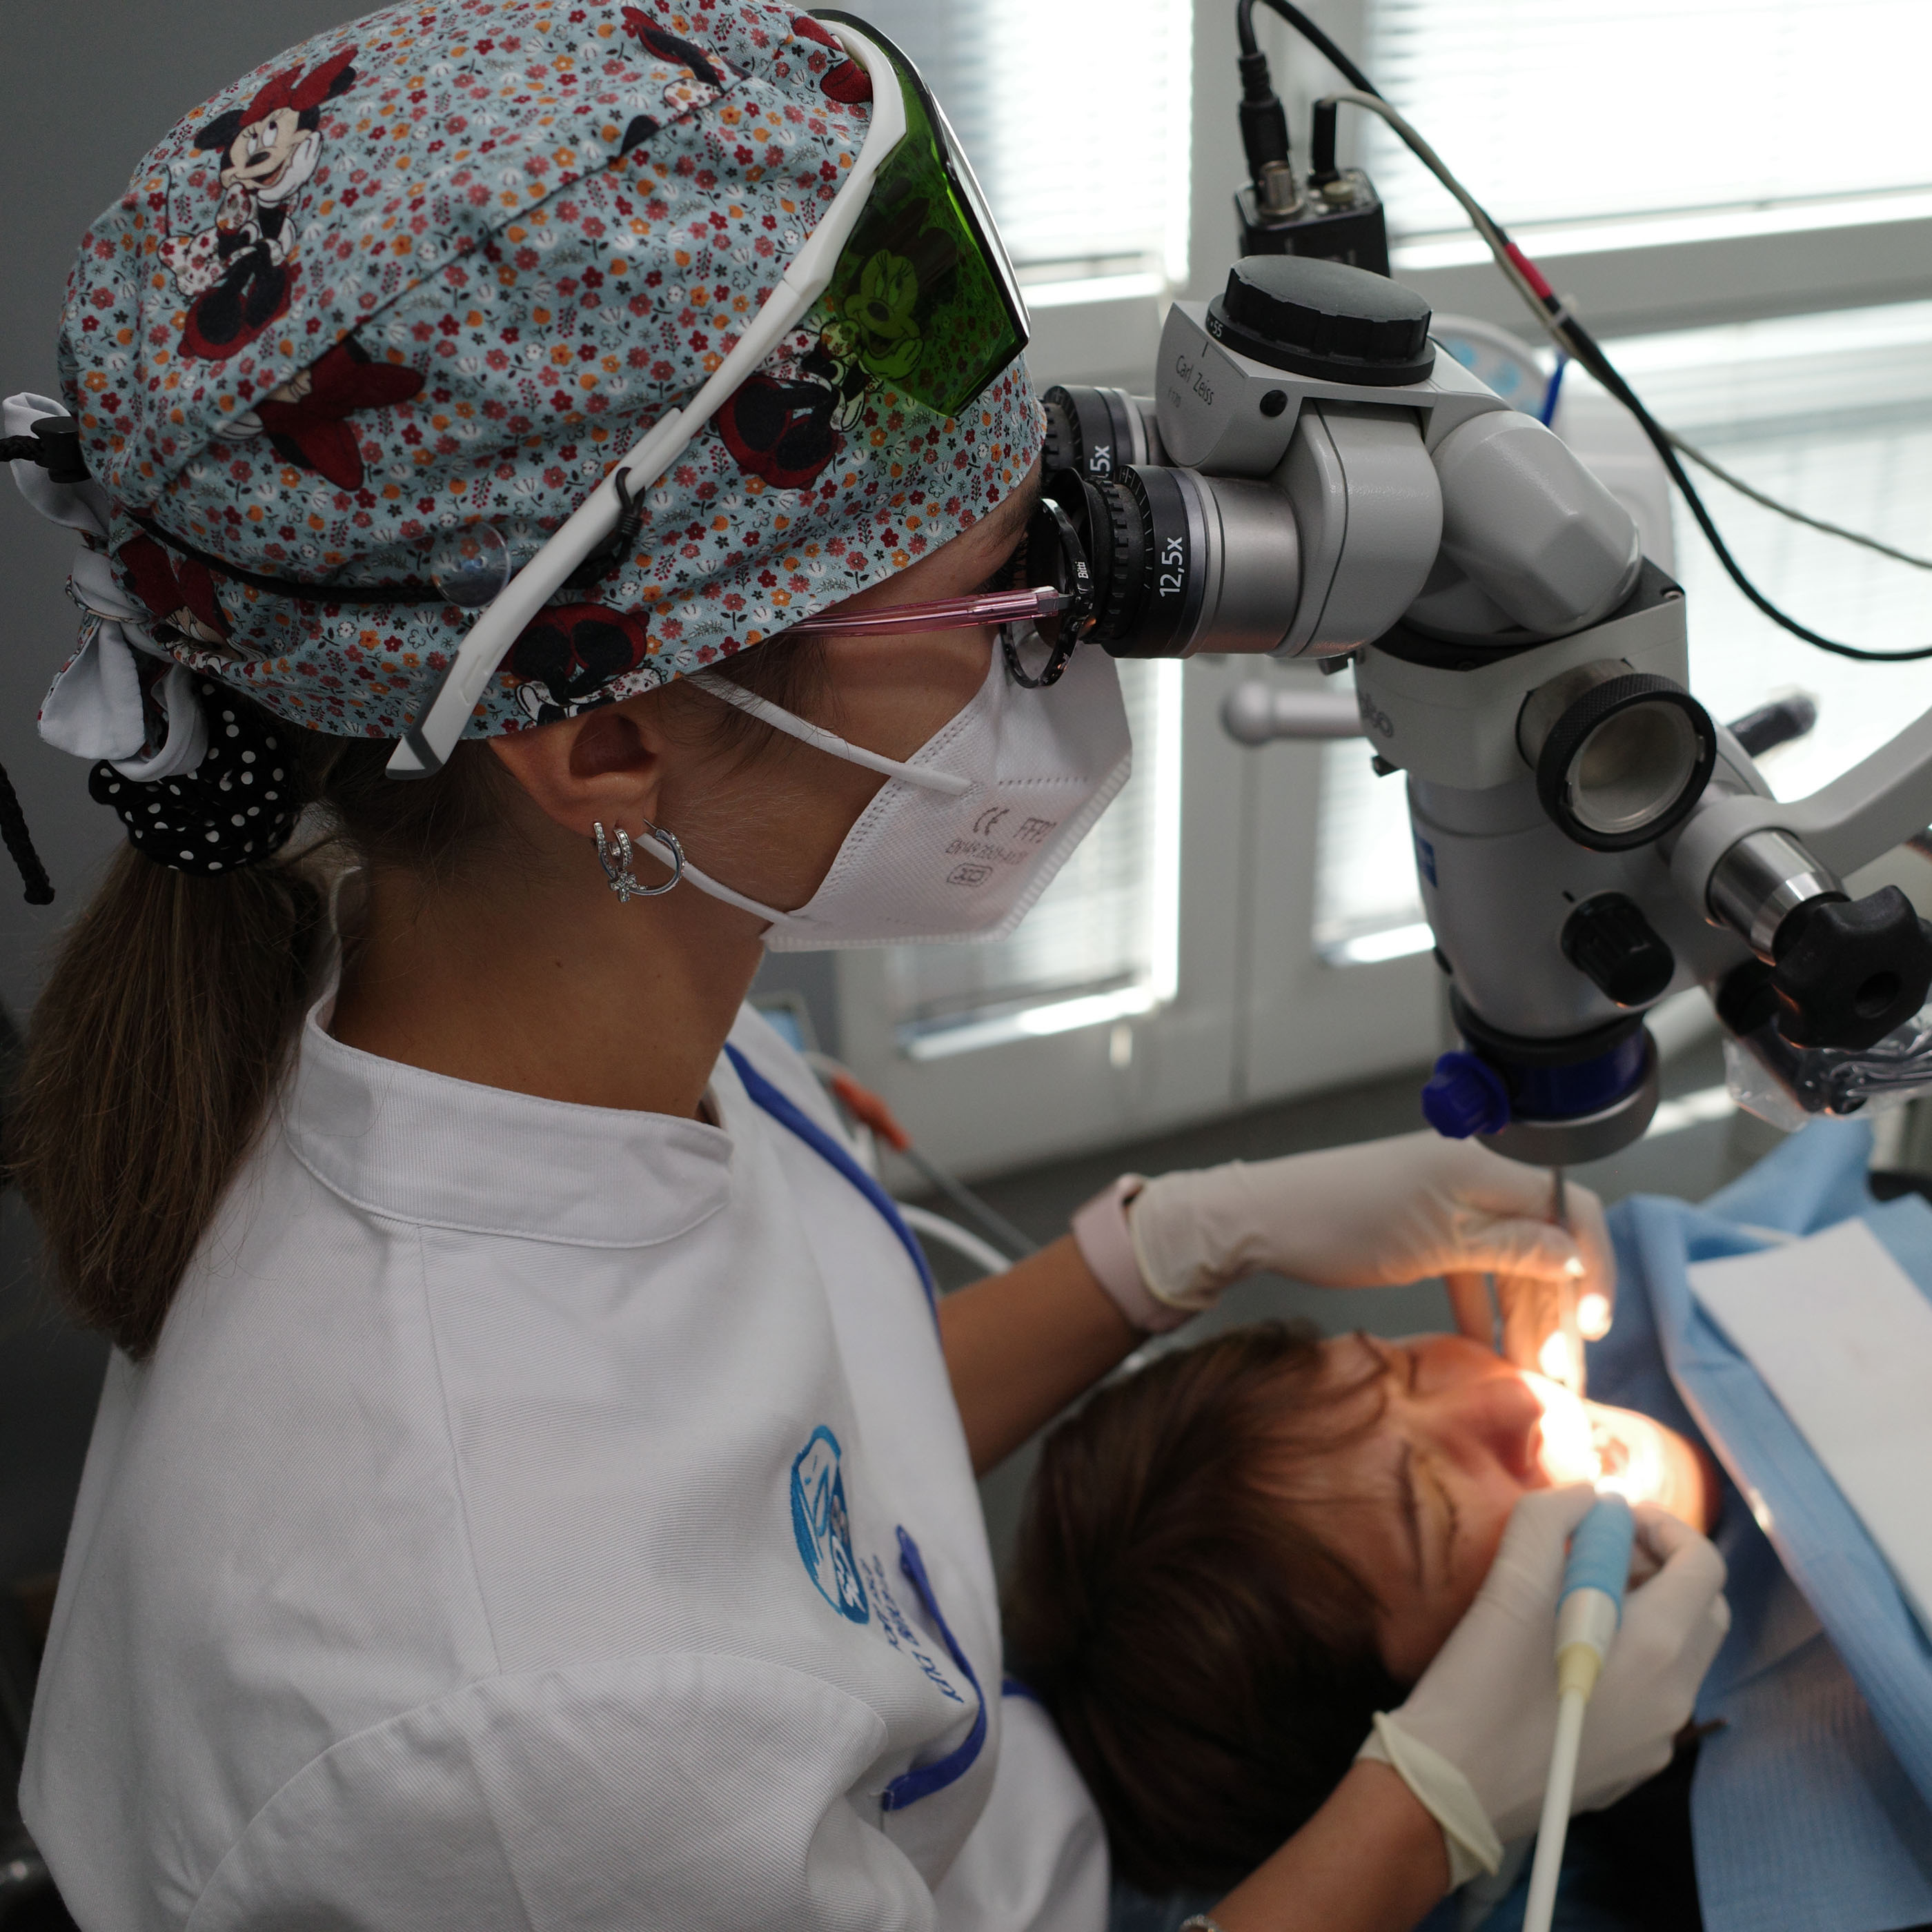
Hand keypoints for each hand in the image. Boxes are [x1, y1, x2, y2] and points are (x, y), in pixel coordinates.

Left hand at [1126, 1133, 1613, 1355]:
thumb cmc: (1342, 1223)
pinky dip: (1479, 1308)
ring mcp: (1444, 1203)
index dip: (1593, 1268)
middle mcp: (1471, 1178)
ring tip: (1533, 1376)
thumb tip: (1573, 1257)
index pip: (1570, 1210)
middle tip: (1563, 1377)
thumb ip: (1511, 1249)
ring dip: (1522, 1318)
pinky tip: (1488, 1352)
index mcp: (1483, 1167)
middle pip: (1541, 1244)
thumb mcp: (1437, 1245)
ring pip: (1505, 1263)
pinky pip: (1467, 1269)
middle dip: (1557, 1310)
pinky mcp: (1419, 1229)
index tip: (1592, 1329)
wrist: (1260, 1218)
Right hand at [1388, 1487, 1729, 1842]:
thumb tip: (1588, 1497)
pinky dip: (1628, 1656)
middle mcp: (1673, 1695)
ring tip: (1573, 1598)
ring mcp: (1657, 1736)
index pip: (1703, 1565)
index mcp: (1655, 1648)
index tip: (1610, 1518)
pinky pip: (1653, 1693)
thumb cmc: (1478, 1684)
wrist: (1451, 1790)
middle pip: (1703, 1608)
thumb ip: (1551, 1521)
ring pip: (1679, 1652)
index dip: (1663, 1526)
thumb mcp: (1509, 1583)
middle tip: (1595, 1553)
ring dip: (1645, 1610)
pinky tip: (1564, 1654)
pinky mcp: (1632, 1763)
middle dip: (1659, 1566)